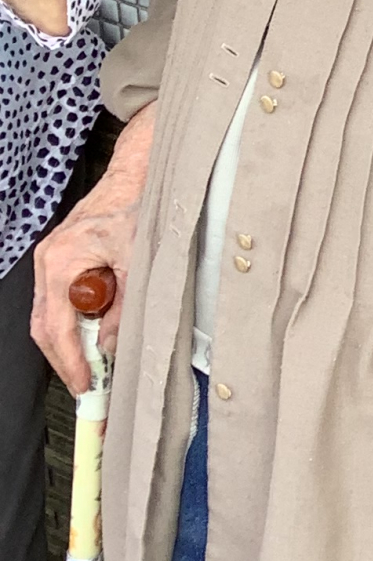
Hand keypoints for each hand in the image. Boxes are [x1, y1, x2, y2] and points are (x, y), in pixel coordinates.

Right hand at [32, 102, 154, 396]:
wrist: (135, 174)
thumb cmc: (137, 207)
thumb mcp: (139, 259)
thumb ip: (124, 306)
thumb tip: (109, 345)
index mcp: (60, 261)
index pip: (56, 327)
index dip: (70, 361)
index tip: (85, 385)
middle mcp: (48, 262)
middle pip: (45, 326)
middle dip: (65, 359)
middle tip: (87, 385)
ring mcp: (51, 260)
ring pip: (51, 315)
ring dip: (71, 342)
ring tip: (94, 366)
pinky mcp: (62, 259)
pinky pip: (61, 300)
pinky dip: (76, 321)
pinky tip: (96, 333)